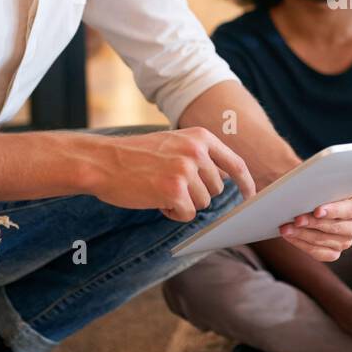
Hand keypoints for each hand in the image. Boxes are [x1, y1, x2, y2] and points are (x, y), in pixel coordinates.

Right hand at [84, 127, 255, 219]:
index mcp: (200, 137)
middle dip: (196, 193)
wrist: (101, 161)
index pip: (235, 163)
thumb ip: (199, 157)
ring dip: (183, 203)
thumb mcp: (173, 144)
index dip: (246, 183)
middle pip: (216, 189)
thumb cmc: (134, 156)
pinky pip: (187, 214)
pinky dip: (172, 213)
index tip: (250, 196)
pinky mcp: (175, 190)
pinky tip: (154, 199)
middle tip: (168, 185)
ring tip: (158, 189)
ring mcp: (186, 170)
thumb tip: (224, 181)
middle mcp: (197, 151)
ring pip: (202, 203)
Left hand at [276, 177, 351, 262]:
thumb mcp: (335, 178)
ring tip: (286, 227)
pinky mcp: (333, 252)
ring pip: (325, 241)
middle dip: (315, 223)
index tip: (317, 209)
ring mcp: (346, 241)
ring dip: (304, 234)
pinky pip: (319, 253)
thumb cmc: (321, 185)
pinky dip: (302, 244)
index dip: (335, 211)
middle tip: (297, 218)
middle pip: (337, 228)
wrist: (307, 197)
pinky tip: (290, 236)